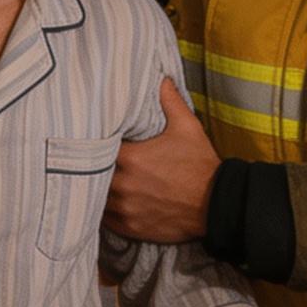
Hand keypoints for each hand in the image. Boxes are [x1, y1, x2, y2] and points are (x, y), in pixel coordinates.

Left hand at [105, 79, 216, 243]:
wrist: (218, 205)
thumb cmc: (200, 165)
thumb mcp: (187, 127)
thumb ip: (169, 100)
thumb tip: (161, 78)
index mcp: (130, 158)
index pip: (96, 147)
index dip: (91, 142)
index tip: (91, 138)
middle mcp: (122, 185)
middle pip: (91, 173)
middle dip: (91, 166)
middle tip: (88, 159)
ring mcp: (125, 209)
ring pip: (94, 198)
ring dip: (94, 189)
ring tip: (93, 180)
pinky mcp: (130, 228)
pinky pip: (104, 220)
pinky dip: (102, 211)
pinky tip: (104, 202)